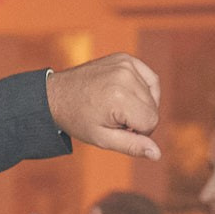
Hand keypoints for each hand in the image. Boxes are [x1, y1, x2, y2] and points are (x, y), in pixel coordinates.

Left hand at [45, 54, 162, 160]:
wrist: (57, 95)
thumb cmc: (79, 120)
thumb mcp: (103, 139)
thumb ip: (132, 146)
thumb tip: (158, 154)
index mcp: (119, 98)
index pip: (151, 121)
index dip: (138, 132)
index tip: (118, 129)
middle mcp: (125, 76)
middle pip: (153, 108)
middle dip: (139, 119)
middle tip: (114, 118)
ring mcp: (125, 64)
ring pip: (152, 95)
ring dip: (140, 105)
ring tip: (117, 107)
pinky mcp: (125, 58)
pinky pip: (150, 78)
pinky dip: (144, 90)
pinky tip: (129, 96)